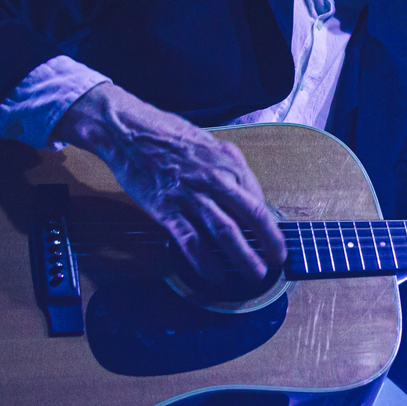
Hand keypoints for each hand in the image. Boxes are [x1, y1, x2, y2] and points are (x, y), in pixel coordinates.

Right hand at [52, 83, 285, 282]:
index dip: (268, 222)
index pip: (256, 198)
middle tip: (277, 262)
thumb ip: (228, 168)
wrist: (129, 130)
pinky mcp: (166, 208)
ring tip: (255, 274)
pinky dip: (204, 260)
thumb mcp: (209, 144)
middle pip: (250, 215)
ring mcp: (190, 195)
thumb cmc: (169, 135)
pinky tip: (214, 275)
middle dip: (268, 242)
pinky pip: (190, 239)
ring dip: (243, 256)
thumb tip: (246, 194)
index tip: (273, 238)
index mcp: (228, 162)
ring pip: (225, 231)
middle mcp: (214, 178)